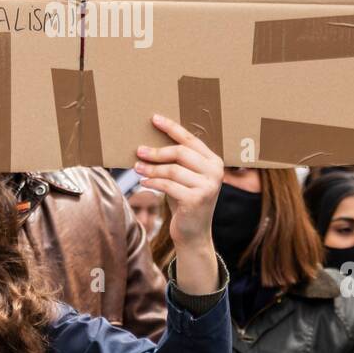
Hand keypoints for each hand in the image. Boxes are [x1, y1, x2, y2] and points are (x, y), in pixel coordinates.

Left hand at [134, 113, 223, 294]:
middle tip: (139, 151)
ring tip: (137, 169)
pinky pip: (169, 186)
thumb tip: (149, 141)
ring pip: (173, 170)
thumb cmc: (184, 200)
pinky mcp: (197, 200)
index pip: (191, 139)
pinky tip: (144, 183)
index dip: (171, 128)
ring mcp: (208, 186)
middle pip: (181, 153)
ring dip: (151, 169)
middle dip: (157, 152)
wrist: (193, 233)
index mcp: (214, 161)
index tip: (154, 119)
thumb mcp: (184, 177)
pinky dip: (154, 183)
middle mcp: (215, 172)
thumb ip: (177, 161)